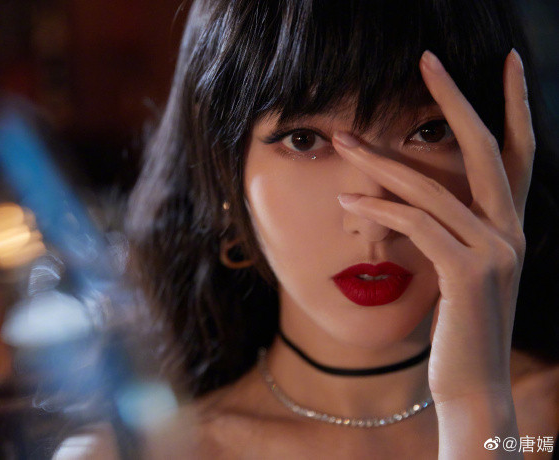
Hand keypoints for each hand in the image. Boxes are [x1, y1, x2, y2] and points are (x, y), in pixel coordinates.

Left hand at [331, 49, 533, 401]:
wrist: (473, 385)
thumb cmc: (460, 326)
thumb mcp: (459, 270)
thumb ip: (449, 231)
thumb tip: (407, 199)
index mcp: (510, 225)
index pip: (518, 151)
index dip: (516, 104)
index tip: (506, 61)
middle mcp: (511, 230)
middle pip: (485, 148)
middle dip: (456, 99)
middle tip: (427, 60)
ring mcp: (495, 251)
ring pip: (433, 187)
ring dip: (381, 161)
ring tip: (344, 140)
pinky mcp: (467, 273)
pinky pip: (416, 225)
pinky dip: (378, 210)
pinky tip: (348, 202)